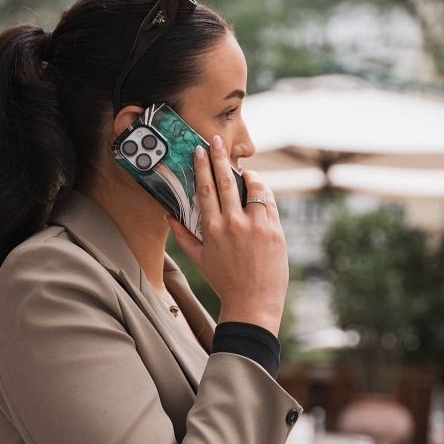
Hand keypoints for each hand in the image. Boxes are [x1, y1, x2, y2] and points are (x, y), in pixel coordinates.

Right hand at [166, 135, 288, 335]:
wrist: (252, 303)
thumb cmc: (225, 282)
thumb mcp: (199, 260)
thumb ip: (183, 236)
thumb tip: (168, 216)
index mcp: (212, 230)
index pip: (206, 190)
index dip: (202, 168)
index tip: (200, 152)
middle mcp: (233, 224)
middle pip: (226, 181)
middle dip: (220, 158)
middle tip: (216, 140)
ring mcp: (256, 226)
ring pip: (253, 187)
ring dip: (247, 175)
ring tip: (243, 170)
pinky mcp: (274, 230)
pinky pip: (269, 201)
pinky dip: (263, 192)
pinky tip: (258, 189)